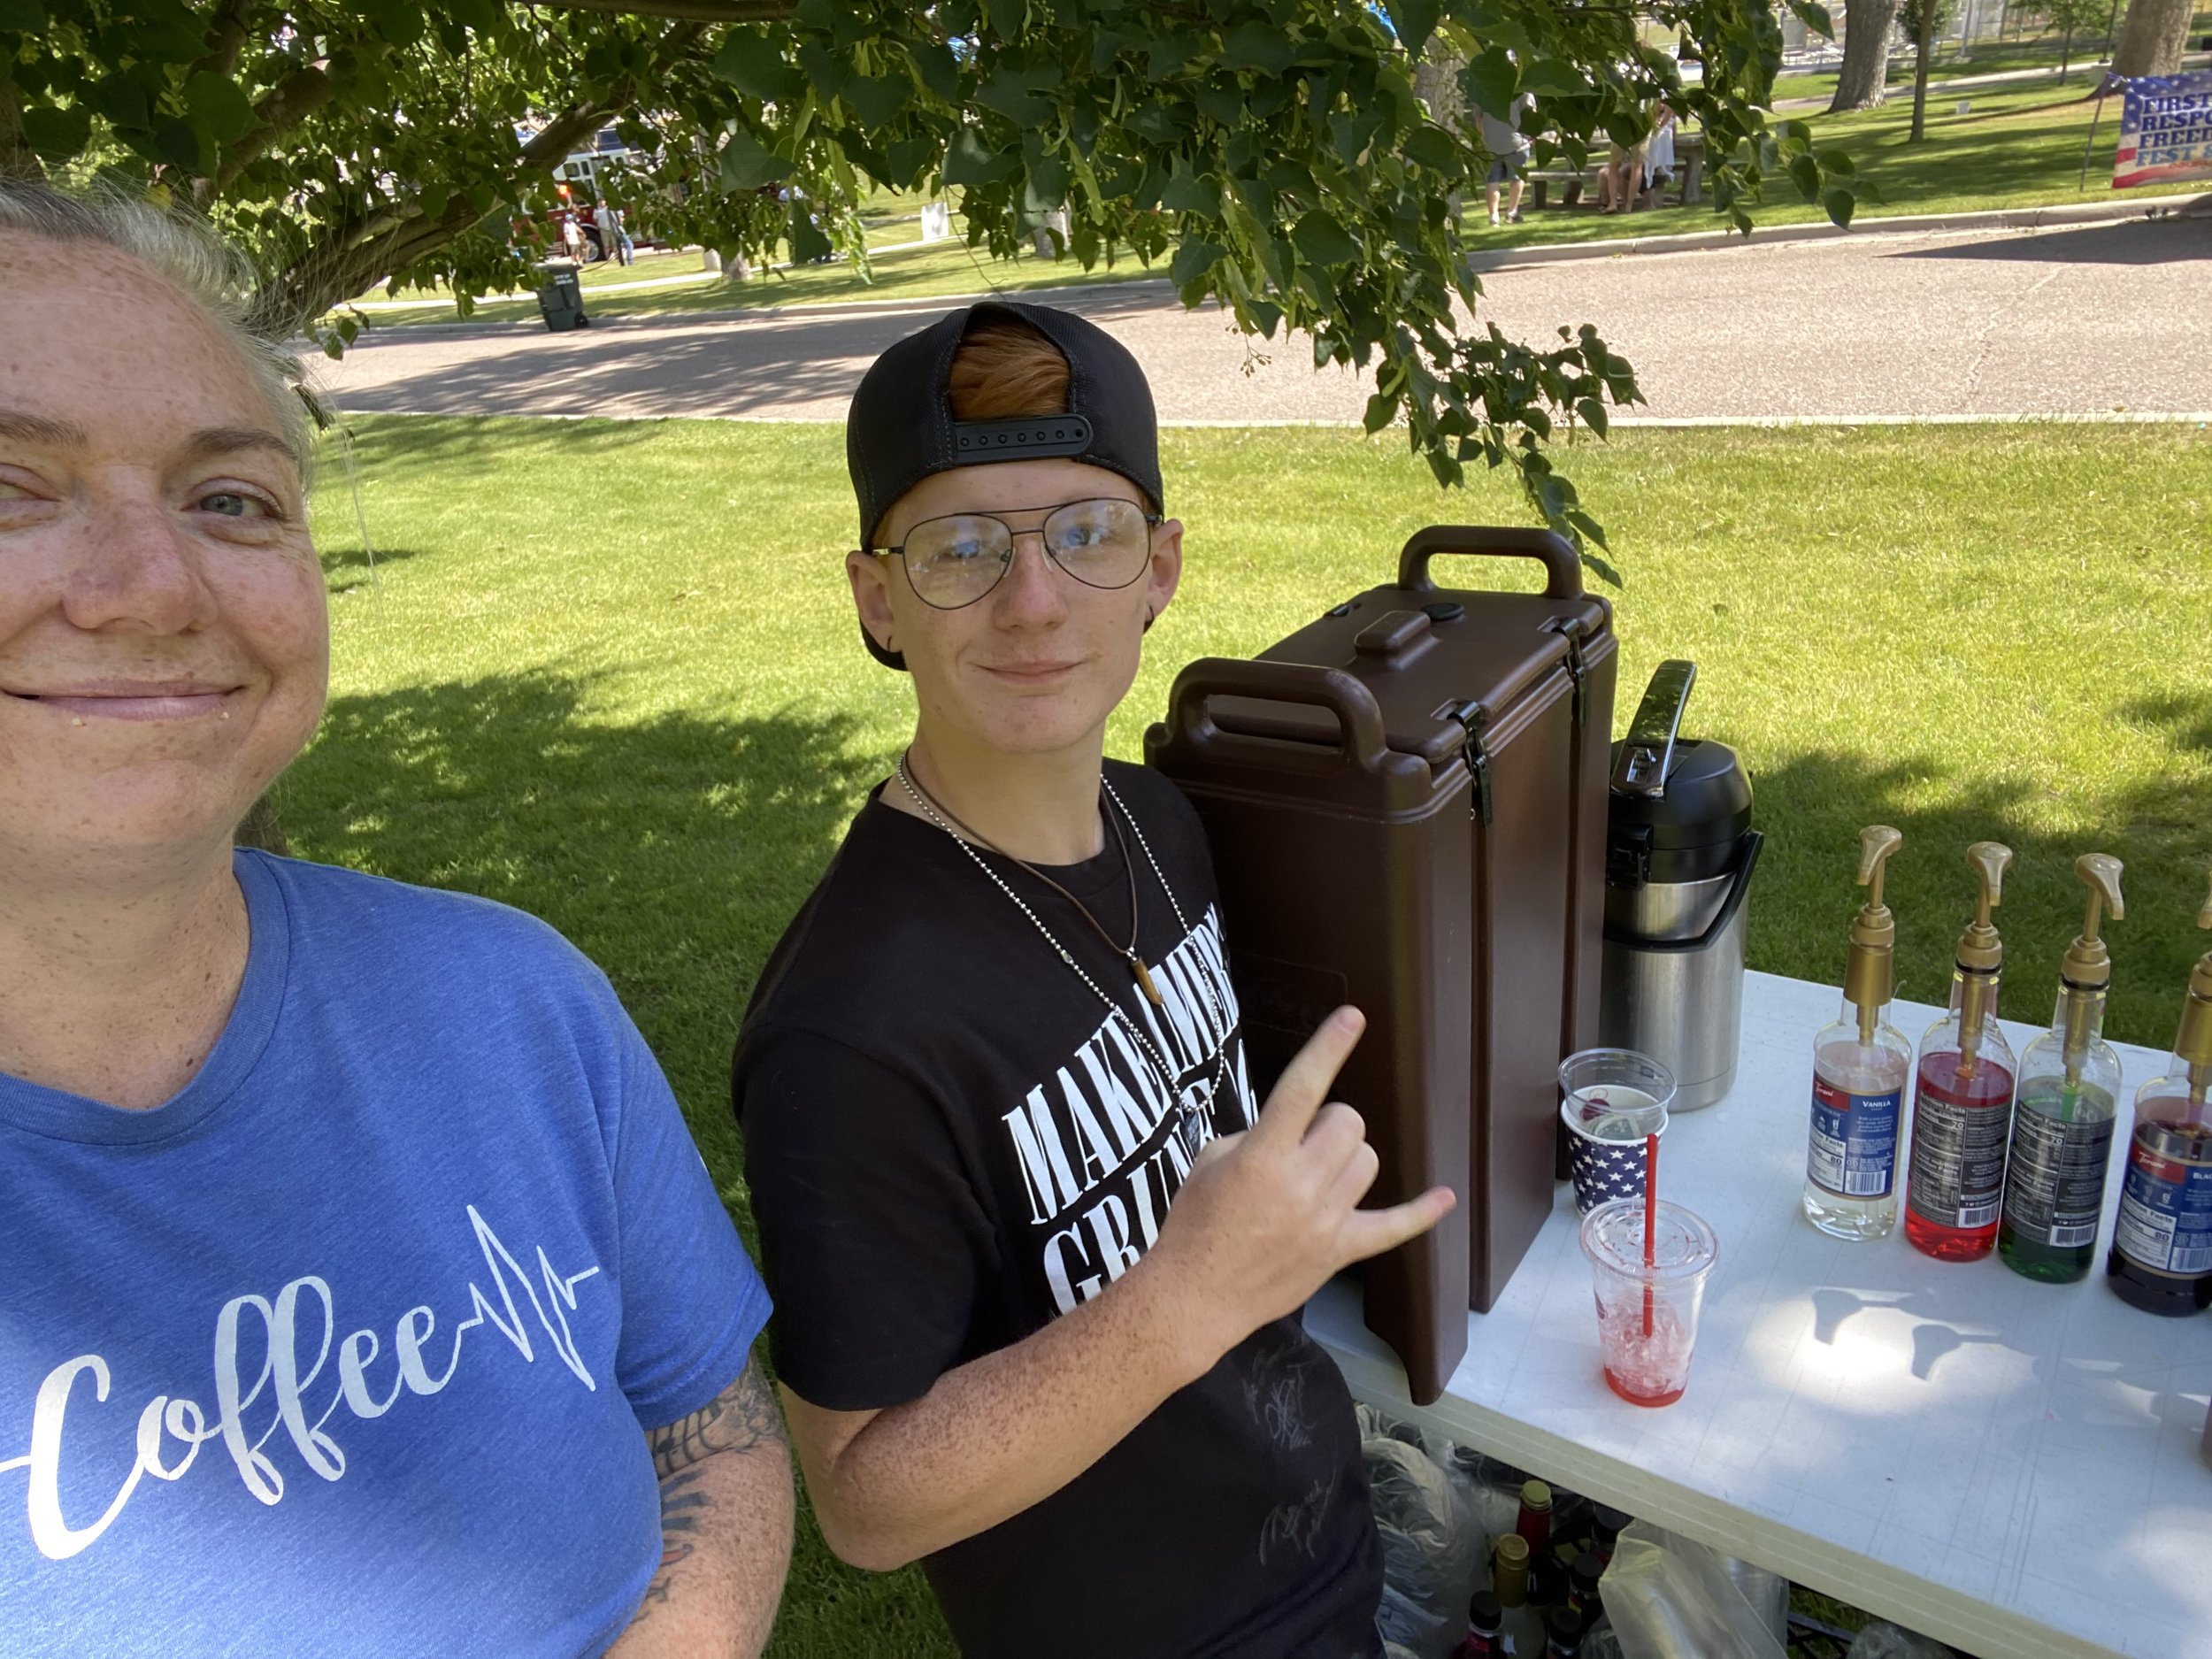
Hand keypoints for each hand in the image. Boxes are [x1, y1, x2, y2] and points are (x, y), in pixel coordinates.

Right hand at [1143, 1006, 1454, 1369]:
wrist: (1194, 1296)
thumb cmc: (1194, 1225)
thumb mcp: (1210, 1163)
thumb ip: (1254, 1137)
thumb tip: (1290, 1129)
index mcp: (1261, 1157)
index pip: (1302, 1089)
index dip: (1328, 1049)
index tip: (1352, 1017)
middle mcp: (1299, 1185)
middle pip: (1348, 1124)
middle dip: (1329, 1122)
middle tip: (1301, 1142)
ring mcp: (1325, 1221)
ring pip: (1367, 1162)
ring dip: (1346, 1157)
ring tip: (1317, 1175)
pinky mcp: (1339, 1251)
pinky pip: (1391, 1228)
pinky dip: (1420, 1213)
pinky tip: (1444, 1197)